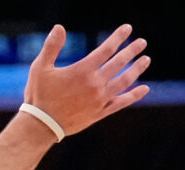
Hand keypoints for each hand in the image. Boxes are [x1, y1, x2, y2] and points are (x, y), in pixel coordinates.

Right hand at [21, 23, 149, 137]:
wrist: (41, 126)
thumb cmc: (38, 95)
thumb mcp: (40, 68)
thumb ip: (51, 46)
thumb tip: (59, 27)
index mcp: (83, 71)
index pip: (106, 49)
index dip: (118, 37)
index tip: (128, 29)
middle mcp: (95, 84)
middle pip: (119, 63)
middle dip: (132, 50)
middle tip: (142, 42)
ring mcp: (100, 100)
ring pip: (124, 81)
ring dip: (137, 69)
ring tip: (146, 60)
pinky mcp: (100, 113)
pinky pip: (121, 103)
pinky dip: (134, 96)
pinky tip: (145, 89)